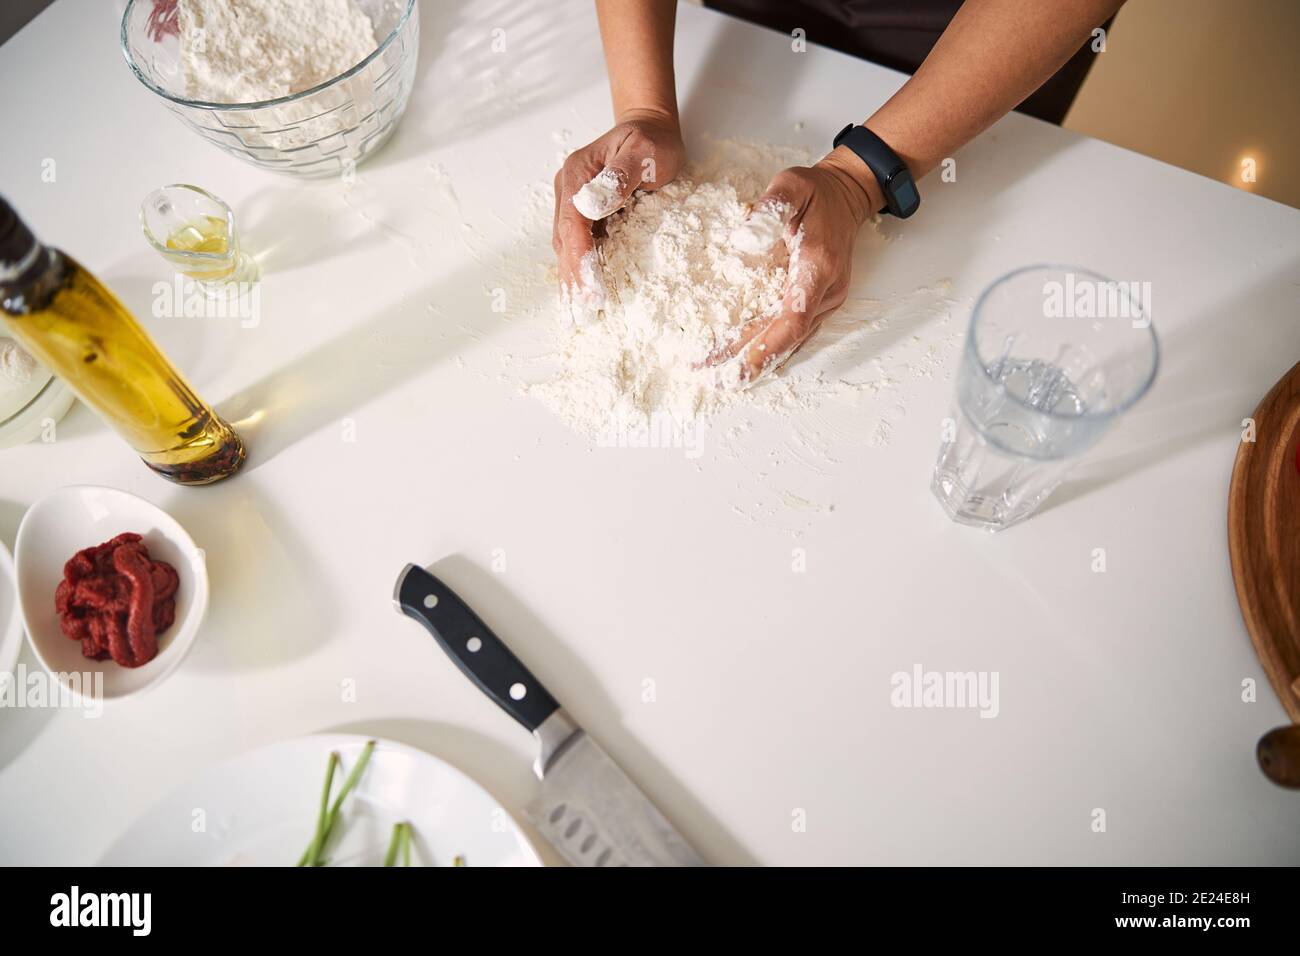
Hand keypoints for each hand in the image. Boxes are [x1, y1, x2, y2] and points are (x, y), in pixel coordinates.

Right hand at [552, 112, 684, 324]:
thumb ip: (620, 176)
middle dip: (571, 278)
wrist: (650, 129)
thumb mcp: (643, 152)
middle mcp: (569, 189)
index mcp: (579, 175)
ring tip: (577, 312)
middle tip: (580, 315)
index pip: (574, 224)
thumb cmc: (652, 140)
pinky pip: (577, 243)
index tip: (590, 289)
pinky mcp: (583, 212)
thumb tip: (592, 204)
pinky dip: (579, 268)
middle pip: (564, 241)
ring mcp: (572, 201)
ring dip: (571, 278)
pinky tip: (582, 291)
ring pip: (566, 246)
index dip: (580, 259)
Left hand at [707, 153, 878, 382]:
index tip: (738, 366)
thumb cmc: (815, 192)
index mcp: (817, 265)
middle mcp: (827, 291)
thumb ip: (770, 209)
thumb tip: (744, 240)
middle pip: (787, 337)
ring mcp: (826, 300)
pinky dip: (770, 348)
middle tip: (717, 381)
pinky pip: (793, 331)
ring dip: (758, 360)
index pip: (793, 317)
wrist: (845, 197)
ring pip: (791, 339)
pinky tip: (746, 362)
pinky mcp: (818, 302)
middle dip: (752, 362)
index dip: (765, 346)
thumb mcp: (790, 187)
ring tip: (722, 378)